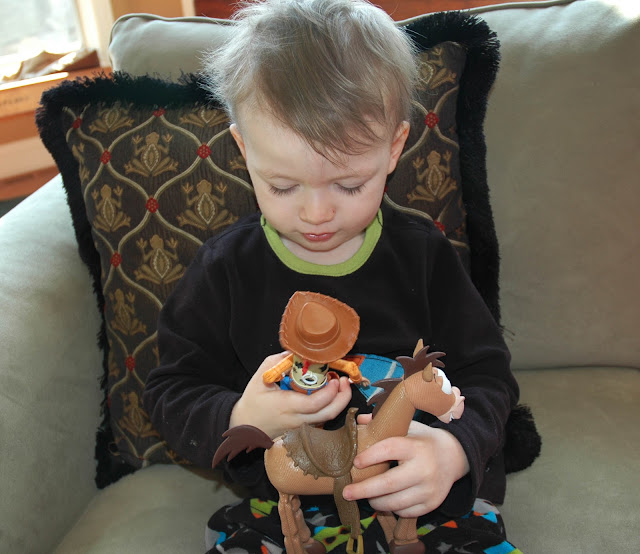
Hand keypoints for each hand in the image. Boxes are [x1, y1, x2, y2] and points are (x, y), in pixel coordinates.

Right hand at [230, 351, 351, 438]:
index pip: (315, 403)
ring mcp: (302, 427)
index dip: (330, 392)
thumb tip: (294, 353)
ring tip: (340, 385)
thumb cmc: (253, 402)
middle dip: (343, 397)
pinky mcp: (303, 428)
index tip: (335, 379)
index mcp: (287, 406)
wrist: (246, 425)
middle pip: (329, 414)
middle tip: (345, 381)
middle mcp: (297, 419)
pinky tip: (330, 394)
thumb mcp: (259, 377)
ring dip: (339, 402)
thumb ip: (276, 362)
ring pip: (328, 418)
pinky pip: (322, 419)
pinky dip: (330, 406)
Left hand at [343, 419, 468, 517]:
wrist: (454, 456)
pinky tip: (385, 501)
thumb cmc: (423, 440)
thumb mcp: (407, 426)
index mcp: (416, 446)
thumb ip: (383, 424)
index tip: (355, 462)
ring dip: (375, 501)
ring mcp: (429, 489)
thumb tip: (358, 421)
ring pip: (395, 502)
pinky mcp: (432, 504)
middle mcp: (424, 469)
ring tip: (364, 497)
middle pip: (389, 483)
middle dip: (364, 489)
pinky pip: (405, 511)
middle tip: (346, 492)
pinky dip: (392, 508)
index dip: (370, 456)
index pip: (389, 450)